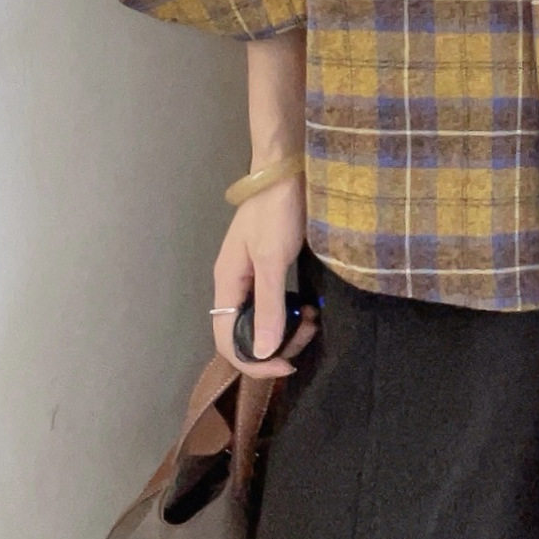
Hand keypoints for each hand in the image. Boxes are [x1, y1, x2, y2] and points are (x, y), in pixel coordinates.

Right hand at [213, 169, 305, 379]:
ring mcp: (249, 278)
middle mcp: (233, 286)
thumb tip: (263, 353)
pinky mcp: (266, 271)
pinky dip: (291, 314)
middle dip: (276, 345)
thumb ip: (268, 307)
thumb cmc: (276, 212)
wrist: (284, 173)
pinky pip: (273, 306)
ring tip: (312, 319)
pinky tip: (309, 307)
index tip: (286, 365)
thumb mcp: (273, 260)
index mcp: (227, 284)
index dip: (253, 362)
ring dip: (287, 330)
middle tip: (308, 333)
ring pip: (261, 322)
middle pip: (244, 335)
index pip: (226, 341)